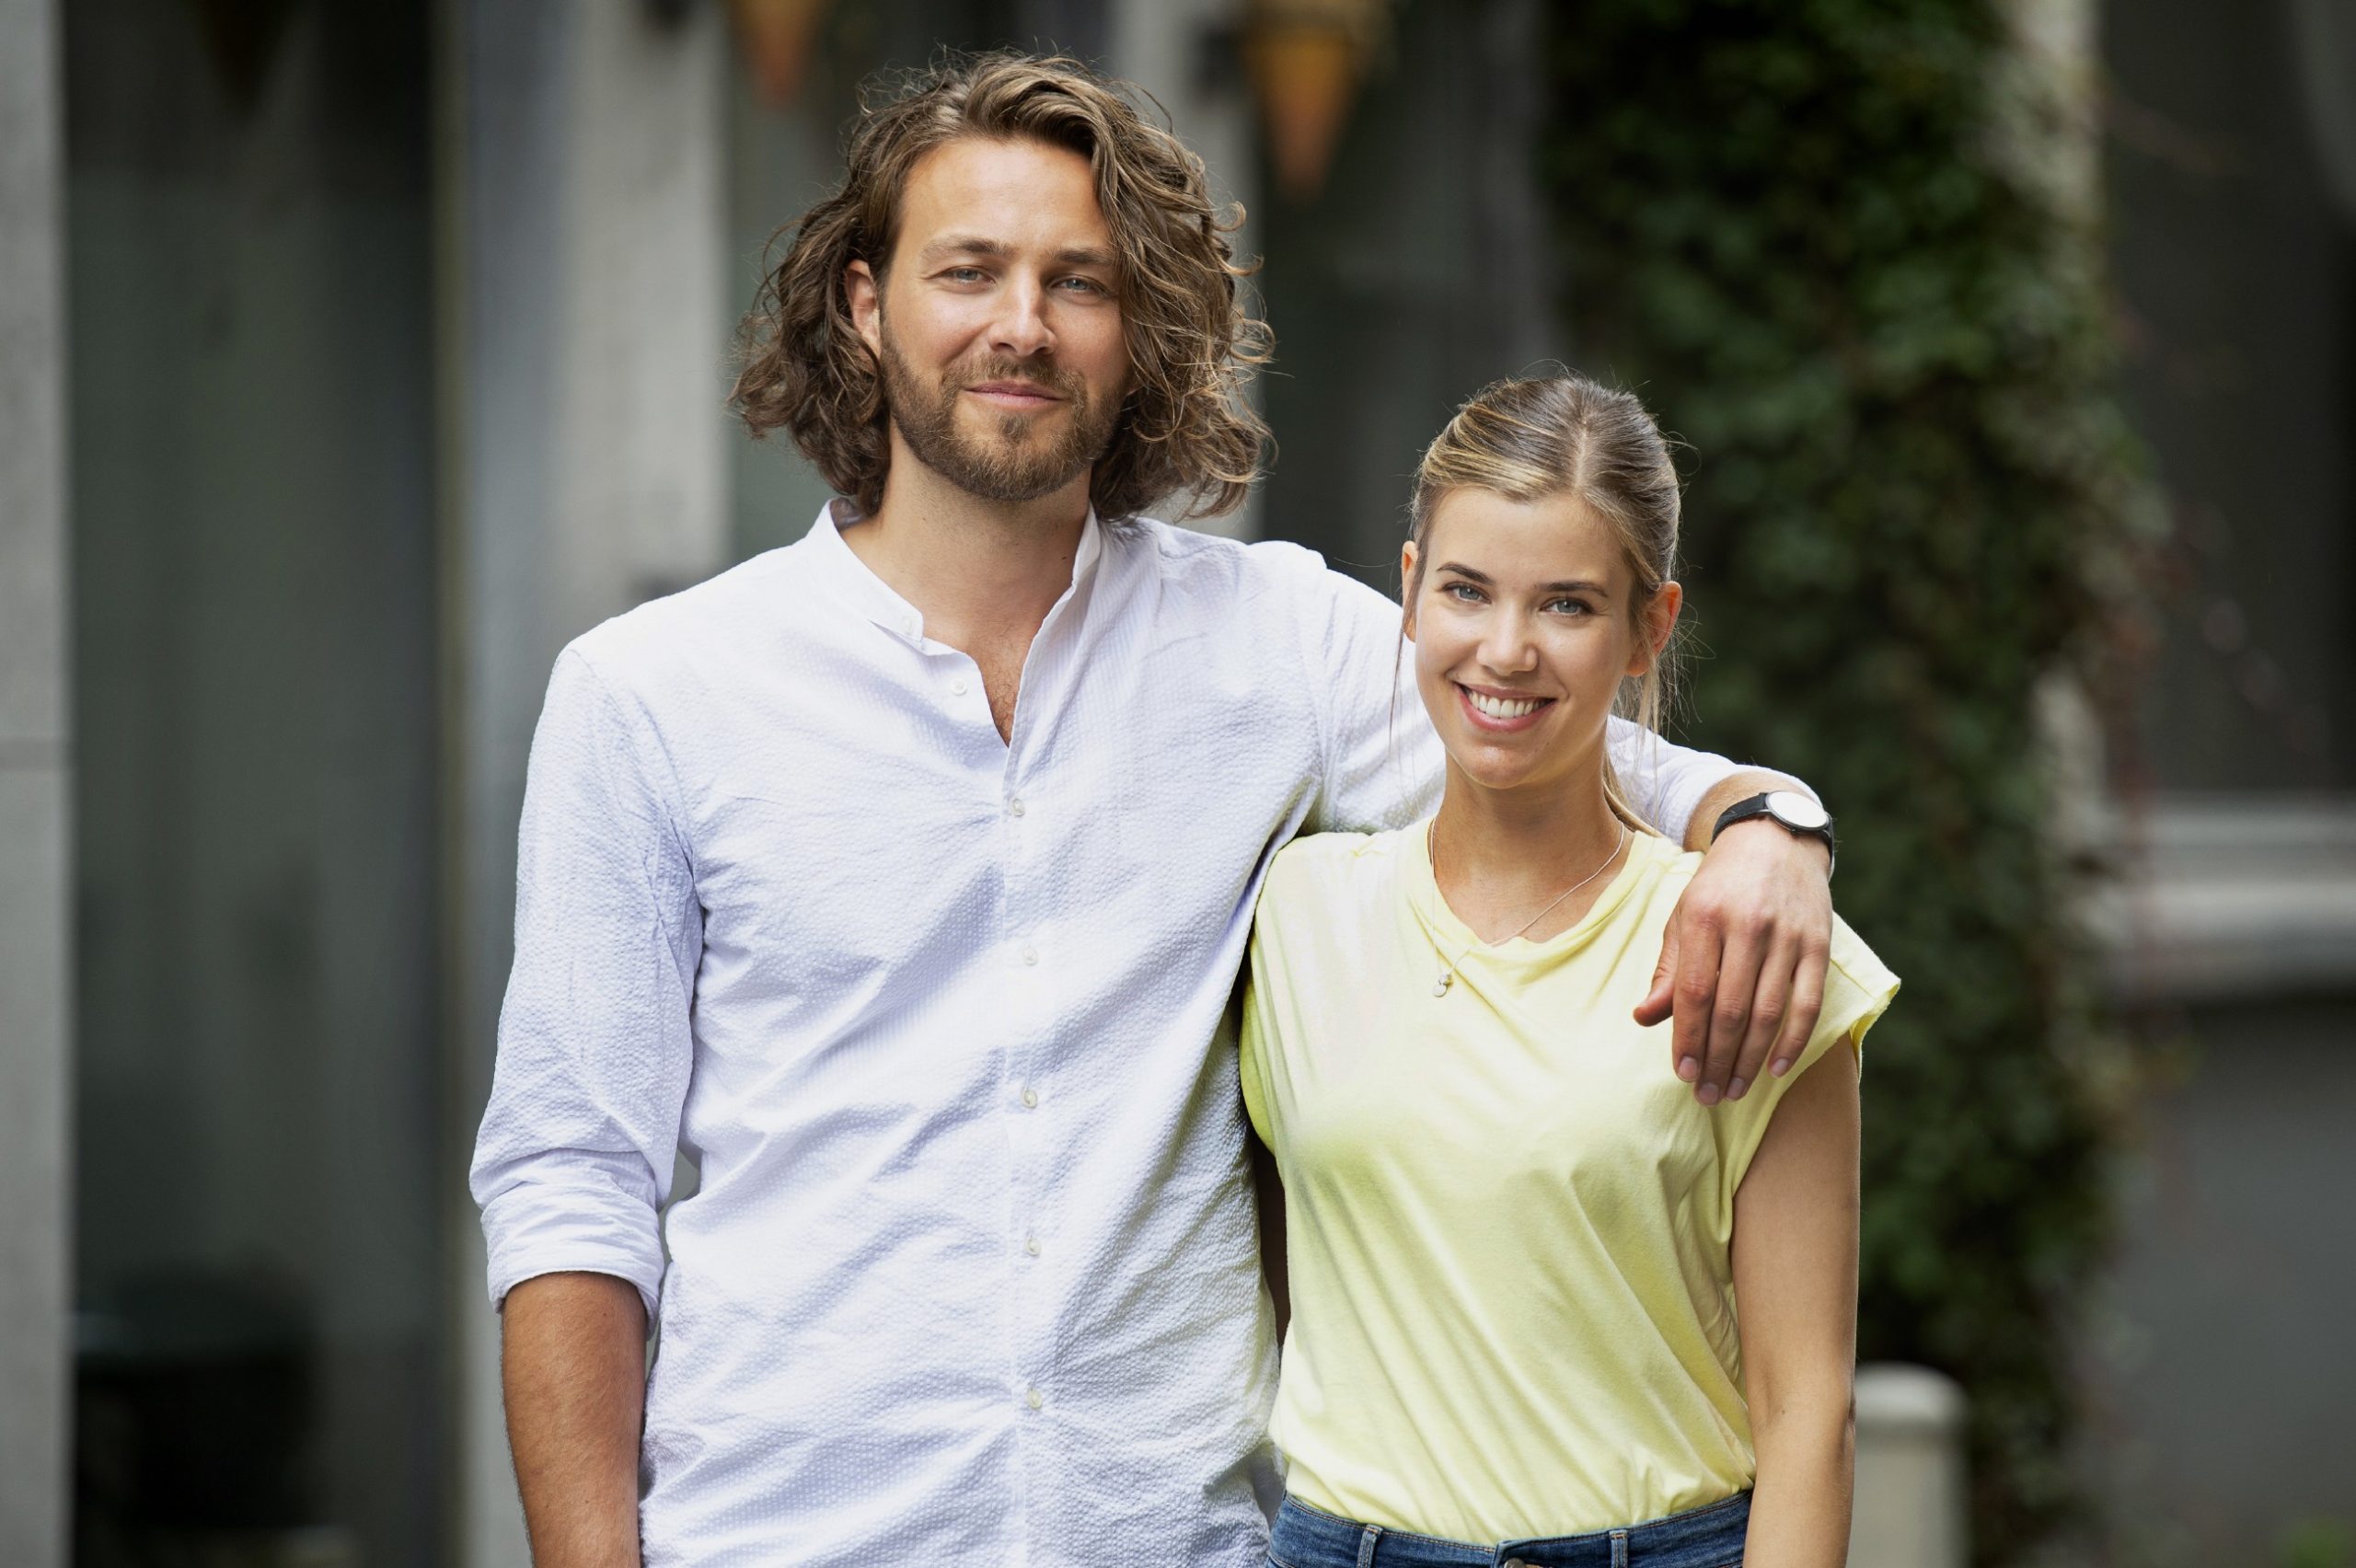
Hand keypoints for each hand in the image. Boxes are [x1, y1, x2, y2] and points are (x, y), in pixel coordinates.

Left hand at [1635, 818, 1832, 1103]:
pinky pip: (1808, 1002)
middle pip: (1730, 1009)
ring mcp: (1787, 935)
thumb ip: (1668, 970)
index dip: (1687, 1038)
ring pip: (1768, 1011)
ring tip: (1734, 1089)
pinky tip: (1777, 1068)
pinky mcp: (1818, 943)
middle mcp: (1747, 926)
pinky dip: (1794, 1040)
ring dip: (1750, 1059)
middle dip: (1717, 1059)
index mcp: (1704, 917)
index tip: (1682, 1074)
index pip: (1694, 992)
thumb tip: (1643, 1018)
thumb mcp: (1683, 917)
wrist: (1774, 839)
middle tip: (1708, 1096)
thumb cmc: (1719, 887)